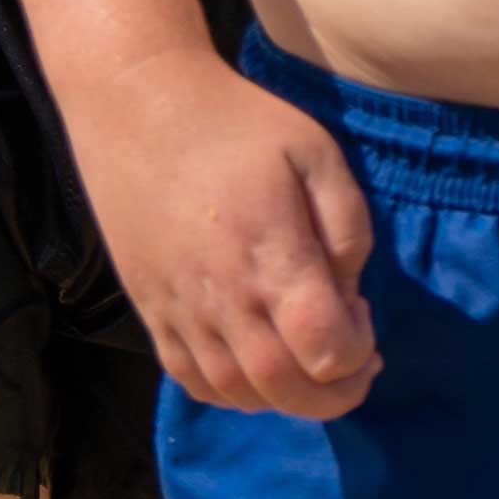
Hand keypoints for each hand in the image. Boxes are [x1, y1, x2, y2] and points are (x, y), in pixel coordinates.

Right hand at [71, 49, 388, 418]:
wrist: (136, 101)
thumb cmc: (234, 121)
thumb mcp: (314, 151)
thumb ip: (348, 226)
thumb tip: (347, 291)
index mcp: (272, 255)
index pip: (326, 350)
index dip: (359, 353)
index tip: (362, 314)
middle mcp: (224, 295)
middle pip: (284, 389)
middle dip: (333, 396)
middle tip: (351, 361)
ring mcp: (179, 307)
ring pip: (237, 394)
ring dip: (282, 397)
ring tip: (302, 360)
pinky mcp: (149, 306)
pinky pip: (190, 379)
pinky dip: (229, 393)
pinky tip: (252, 365)